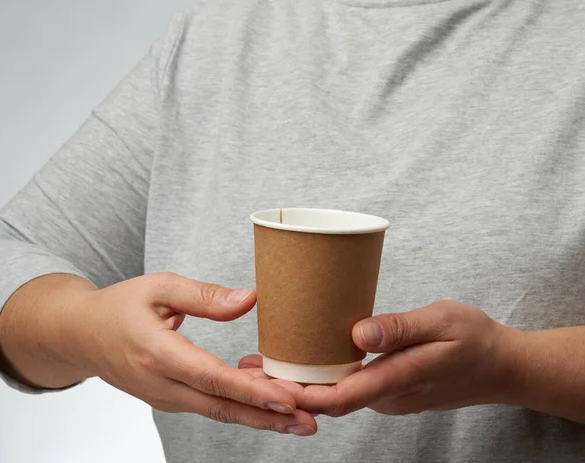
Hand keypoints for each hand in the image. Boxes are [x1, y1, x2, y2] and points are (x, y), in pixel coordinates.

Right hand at [0, 272, 315, 435]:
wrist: (82, 335)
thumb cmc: (120, 307)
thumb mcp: (159, 287)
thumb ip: (204, 296)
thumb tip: (250, 300)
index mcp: (156, 352)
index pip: (210, 377)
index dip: (250, 390)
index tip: (287, 399)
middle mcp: (161, 383)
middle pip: (220, 406)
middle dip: (267, 417)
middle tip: (308, 421)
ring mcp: (165, 396)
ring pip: (218, 411)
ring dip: (259, 417)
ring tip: (299, 420)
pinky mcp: (170, 398)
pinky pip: (210, 405)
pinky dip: (241, 405)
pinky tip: (269, 400)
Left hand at [239, 301, 522, 416]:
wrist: (503, 367)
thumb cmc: (476, 339)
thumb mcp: (444, 321)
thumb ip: (402, 328)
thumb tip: (360, 334)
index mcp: (398, 380)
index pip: (339, 397)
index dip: (300, 394)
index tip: (264, 383)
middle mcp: (388, 396)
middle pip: (329, 400)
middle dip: (289, 389)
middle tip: (250, 366)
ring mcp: (389, 396)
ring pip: (337, 396)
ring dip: (302, 384)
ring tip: (266, 361)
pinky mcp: (390, 389)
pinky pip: (349, 389)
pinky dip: (322, 379)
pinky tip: (307, 359)